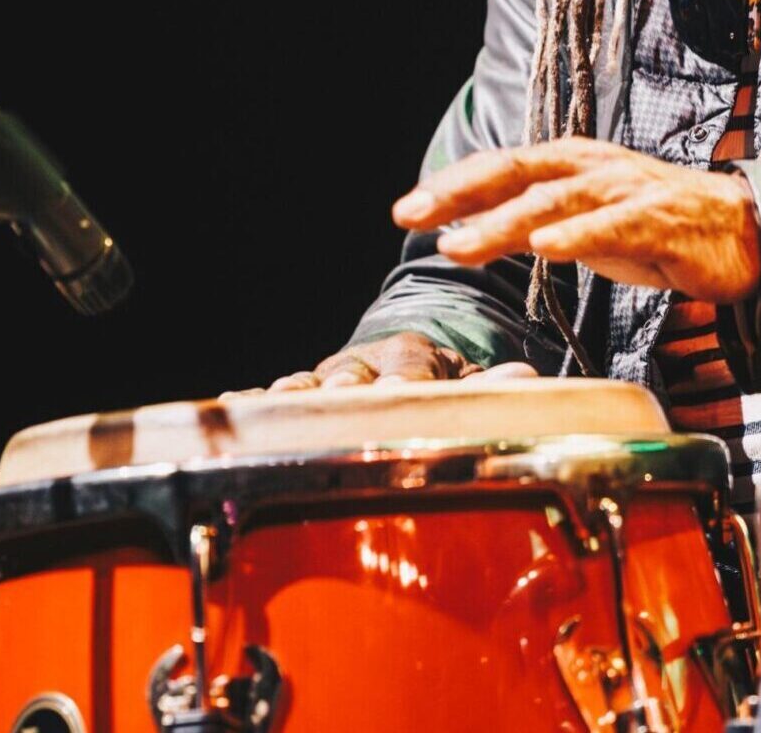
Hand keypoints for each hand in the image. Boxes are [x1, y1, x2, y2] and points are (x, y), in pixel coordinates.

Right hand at [267, 331, 536, 391]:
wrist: (397, 364)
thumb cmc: (439, 380)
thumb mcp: (470, 379)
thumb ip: (492, 384)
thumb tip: (526, 377)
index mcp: (412, 353)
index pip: (410, 365)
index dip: (405, 379)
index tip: (399, 390)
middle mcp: (365, 361)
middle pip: (353, 375)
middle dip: (348, 388)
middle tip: (341, 396)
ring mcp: (328, 377)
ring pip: (309, 384)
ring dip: (296, 394)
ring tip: (281, 402)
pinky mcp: (300, 396)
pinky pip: (272, 400)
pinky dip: (255, 403)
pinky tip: (234, 406)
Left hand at [393, 139, 760, 302]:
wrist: (740, 232)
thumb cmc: (657, 226)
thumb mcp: (584, 221)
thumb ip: (535, 221)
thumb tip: (469, 230)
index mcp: (573, 164)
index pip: (502, 167)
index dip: (453, 185)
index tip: (407, 210)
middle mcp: (593, 167)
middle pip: (517, 173)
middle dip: (460, 193)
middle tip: (412, 215)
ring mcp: (626, 190)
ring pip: (554, 201)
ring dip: (501, 223)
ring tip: (458, 245)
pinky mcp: (658, 218)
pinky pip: (612, 225)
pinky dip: (575, 234)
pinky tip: (543, 247)